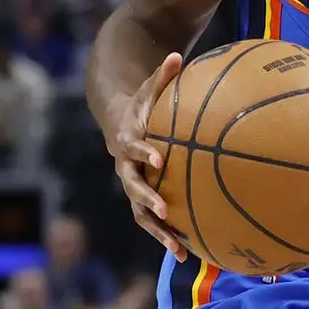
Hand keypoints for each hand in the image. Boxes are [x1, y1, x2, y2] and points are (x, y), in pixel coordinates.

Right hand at [105, 52, 186, 259]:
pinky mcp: (142, 198)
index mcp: (128, 141)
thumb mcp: (150, 87)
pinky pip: (152, 221)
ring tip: (178, 248)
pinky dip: (166, 236)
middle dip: (147, 198)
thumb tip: (176, 54)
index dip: (144, 152)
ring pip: (140, 213)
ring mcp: (133, 185)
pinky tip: (187, 253)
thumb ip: (162, 75)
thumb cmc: (143, 103)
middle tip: (164, 208)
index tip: (159, 157)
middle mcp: (126, 167)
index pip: (134, 147)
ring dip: (157, 230)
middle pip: (132, 186)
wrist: (120, 123)